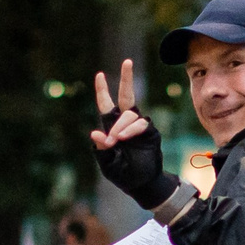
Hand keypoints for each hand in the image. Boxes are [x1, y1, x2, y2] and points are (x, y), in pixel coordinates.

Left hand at [90, 58, 176, 206]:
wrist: (143, 183)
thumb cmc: (123, 174)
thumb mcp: (107, 163)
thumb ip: (101, 149)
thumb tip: (94, 133)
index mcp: (111, 128)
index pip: (106, 105)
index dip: (103, 91)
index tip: (100, 75)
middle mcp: (125, 124)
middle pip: (126, 97)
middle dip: (126, 79)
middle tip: (127, 61)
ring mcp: (138, 127)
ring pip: (129, 114)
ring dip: (121, 125)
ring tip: (118, 139)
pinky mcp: (150, 131)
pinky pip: (140, 123)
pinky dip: (131, 129)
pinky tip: (126, 138)